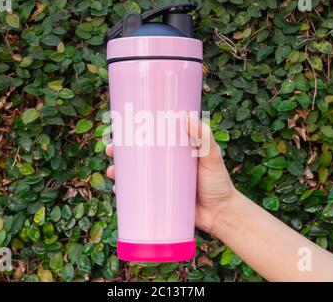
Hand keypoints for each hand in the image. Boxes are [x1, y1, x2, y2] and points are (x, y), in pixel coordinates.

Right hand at [105, 116, 236, 235]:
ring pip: (132, 175)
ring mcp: (159, 183)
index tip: (120, 127)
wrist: (221, 215)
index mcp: (174, 151)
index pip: (150, 137)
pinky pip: (137, 195)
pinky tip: (116, 191)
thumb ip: (204, 138)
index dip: (132, 131)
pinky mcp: (158, 200)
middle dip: (118, 151)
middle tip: (110, 149)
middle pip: (136, 155)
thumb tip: (187, 116)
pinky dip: (124, 192)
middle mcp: (164, 166)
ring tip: (112, 172)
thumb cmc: (219, 183)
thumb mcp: (212, 157)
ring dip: (117, 171)